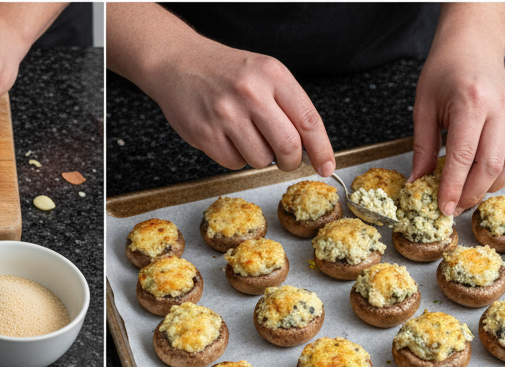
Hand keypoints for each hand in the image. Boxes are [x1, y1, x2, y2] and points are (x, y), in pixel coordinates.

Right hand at [107, 5, 333, 173]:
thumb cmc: (224, 72)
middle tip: (284, 159)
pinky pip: (234, 163)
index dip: (322, 149)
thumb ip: (286, 105)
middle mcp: (251, 93)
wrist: (178, 63)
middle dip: (290, 161)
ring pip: (260, 160)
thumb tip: (308, 147)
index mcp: (273, 75)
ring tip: (244, 135)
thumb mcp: (262, 73)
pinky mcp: (206, 134)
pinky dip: (234, 158)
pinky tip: (225, 137)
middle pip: (288, 147)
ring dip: (258, 157)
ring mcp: (227, 115)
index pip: (308, 119)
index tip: (327, 167)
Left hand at [410, 3, 504, 213]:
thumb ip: (422, 148)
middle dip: (470, 195)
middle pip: (491, 166)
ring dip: (489, 187)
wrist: (473, 47)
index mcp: (472, 103)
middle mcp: (500, 109)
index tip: (443, 208)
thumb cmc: (446, 72)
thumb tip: (417, 183)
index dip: (453, 188)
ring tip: (468, 192)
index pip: (464, 157)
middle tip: (453, 208)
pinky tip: (489, 176)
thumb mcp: (423, 108)